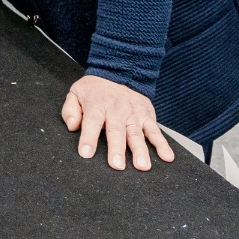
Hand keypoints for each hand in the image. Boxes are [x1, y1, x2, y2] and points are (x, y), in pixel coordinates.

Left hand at [61, 74, 175, 170]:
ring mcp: (134, 114)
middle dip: (117, 149)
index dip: (88, 138)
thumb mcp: (76, 93)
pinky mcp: (147, 116)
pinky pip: (156, 131)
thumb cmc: (95, 90)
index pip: (92, 122)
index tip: (86, 154)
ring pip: (137, 134)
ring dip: (140, 151)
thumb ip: (70, 110)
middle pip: (116, 131)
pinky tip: (167, 157)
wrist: (120, 72)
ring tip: (142, 166)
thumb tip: (72, 126)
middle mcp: (117, 110)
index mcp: (97, 105)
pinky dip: (162, 144)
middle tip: (117, 166)